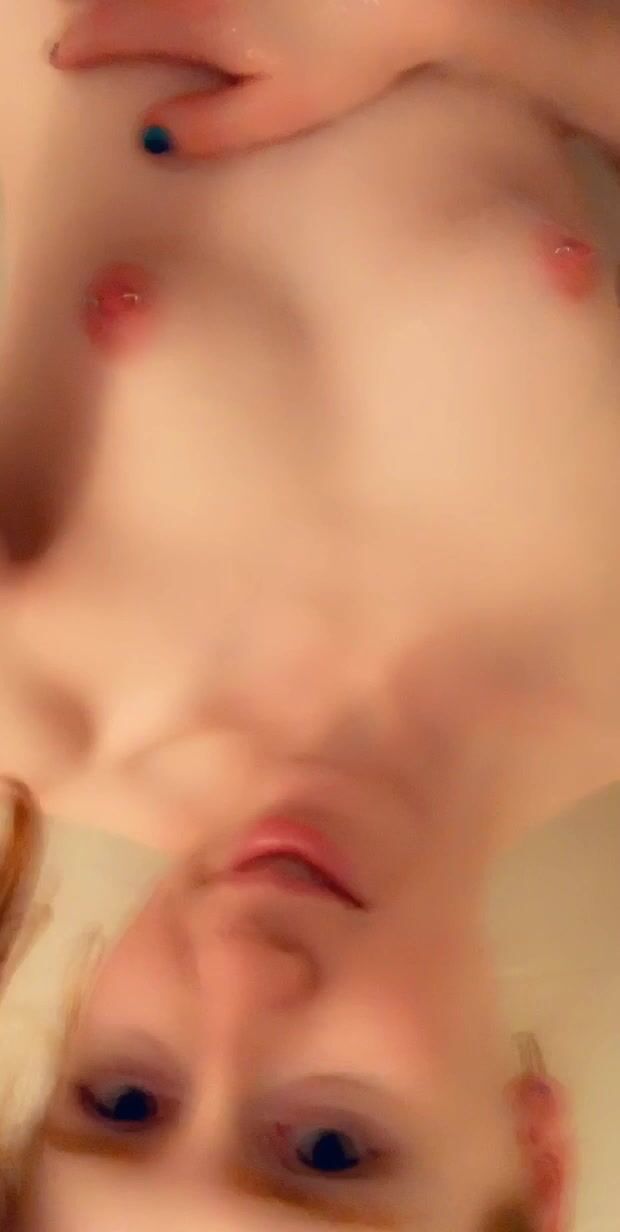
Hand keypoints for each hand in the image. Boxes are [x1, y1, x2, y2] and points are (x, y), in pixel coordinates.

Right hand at [51, 0, 415, 157]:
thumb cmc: (348, 54)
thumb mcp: (278, 110)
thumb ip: (211, 126)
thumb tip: (155, 135)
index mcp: (204, 23)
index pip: (119, 27)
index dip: (85, 44)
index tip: (67, 57)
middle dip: (106, 15)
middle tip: (93, 34)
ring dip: (142, 3)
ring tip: (134, 21)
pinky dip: (183, 2)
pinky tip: (193, 16)